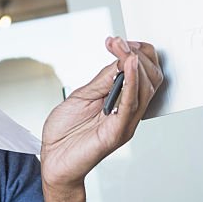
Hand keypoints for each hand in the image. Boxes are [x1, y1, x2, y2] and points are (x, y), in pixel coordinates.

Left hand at [40, 36, 163, 189]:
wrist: (52, 160)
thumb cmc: (64, 132)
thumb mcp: (82, 96)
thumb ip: (103, 80)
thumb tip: (119, 58)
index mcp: (122, 103)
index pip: (143, 73)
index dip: (136, 52)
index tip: (118, 41)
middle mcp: (128, 113)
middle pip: (151, 78)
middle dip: (138, 53)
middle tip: (118, 42)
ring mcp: (125, 123)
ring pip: (145, 88)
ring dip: (134, 62)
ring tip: (122, 48)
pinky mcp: (117, 132)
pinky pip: (131, 105)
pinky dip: (132, 82)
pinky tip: (128, 64)